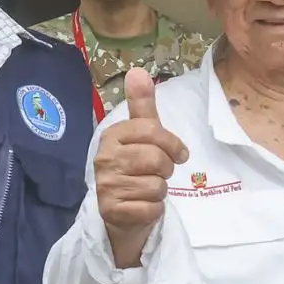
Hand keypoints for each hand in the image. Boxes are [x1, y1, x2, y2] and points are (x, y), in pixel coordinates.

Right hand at [93, 68, 188, 266]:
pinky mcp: (112, 211)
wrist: (121, 213)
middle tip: (158, 173)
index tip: (179, 153)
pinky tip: (143, 206)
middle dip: (166, 169)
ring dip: (160, 190)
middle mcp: (104, 159)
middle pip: (157, 159)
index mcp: (111, 136)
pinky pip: (151, 208)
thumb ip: (142, 105)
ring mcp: (106, 186)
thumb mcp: (142, 135)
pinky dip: (154, 209)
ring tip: (147, 189)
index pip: (151, 131)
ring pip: (156, 185)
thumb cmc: (136, 169)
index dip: (172, 143)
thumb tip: (137, 71)